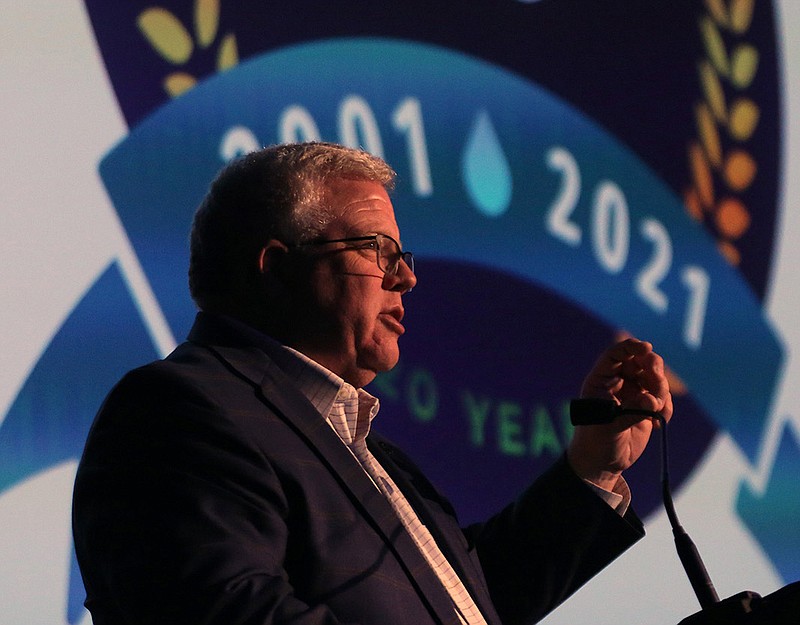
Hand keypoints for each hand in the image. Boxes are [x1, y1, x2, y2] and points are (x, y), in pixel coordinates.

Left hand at [567, 338, 672, 490]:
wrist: (603, 463)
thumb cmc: (596, 441)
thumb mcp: (609, 426)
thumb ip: (630, 411)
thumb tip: (651, 399)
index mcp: (601, 380)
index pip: (615, 355)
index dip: (630, 347)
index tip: (646, 348)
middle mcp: (618, 382)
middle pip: (640, 361)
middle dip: (653, 367)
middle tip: (657, 379)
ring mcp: (634, 393)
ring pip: (655, 378)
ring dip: (661, 390)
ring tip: (655, 411)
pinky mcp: (647, 406)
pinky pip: (663, 397)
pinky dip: (665, 406)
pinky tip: (657, 422)